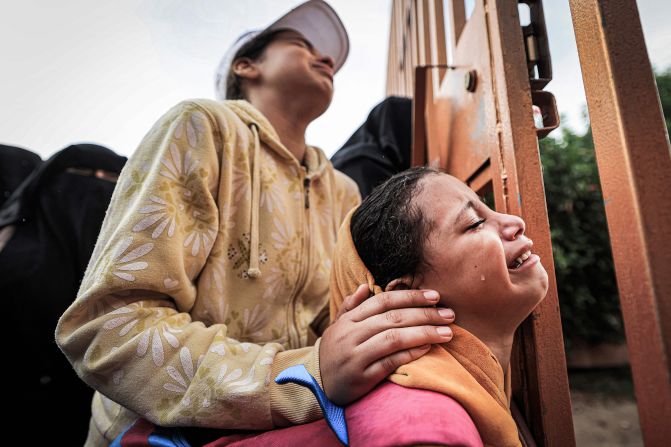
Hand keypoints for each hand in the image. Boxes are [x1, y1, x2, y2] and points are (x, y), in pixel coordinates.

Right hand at [319, 284, 454, 404]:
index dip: (410, 296)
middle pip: (393, 318)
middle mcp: (351, 335)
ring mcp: (355, 356)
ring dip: (423, 333)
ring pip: (393, 338)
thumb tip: (366, 286)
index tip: (435, 296)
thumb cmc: (333, 353)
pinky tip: (428, 348)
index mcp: (348, 320)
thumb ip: (351, 306)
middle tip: (449, 314)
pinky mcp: (362, 377)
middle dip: (425, 314)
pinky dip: (410, 354)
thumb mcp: (337, 327)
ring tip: (447, 332)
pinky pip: (390, 362)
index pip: (383, 301)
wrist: (315, 386)